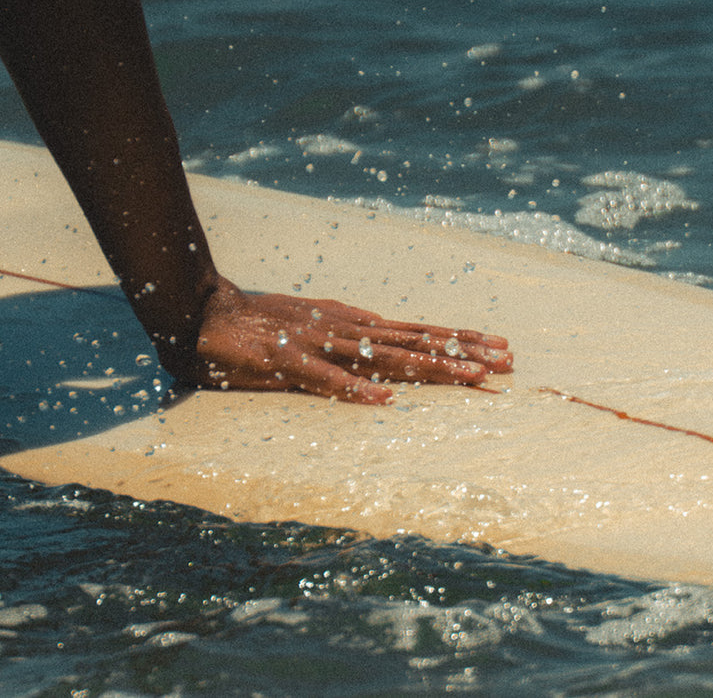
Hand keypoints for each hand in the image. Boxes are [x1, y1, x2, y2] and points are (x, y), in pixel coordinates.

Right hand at [183, 279, 511, 402]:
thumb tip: (392, 363)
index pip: (420, 334)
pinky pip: (326, 380)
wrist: (204, 313)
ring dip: (430, 368)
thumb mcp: (320, 331)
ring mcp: (321, 344)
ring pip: (386, 358)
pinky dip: (356, 389)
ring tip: (470, 377)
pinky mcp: (288, 362)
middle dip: (464, 353)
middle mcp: (348, 330)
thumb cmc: (264, 328)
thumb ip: (354, 345)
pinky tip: (385, 400)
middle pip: (417, 343)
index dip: (461, 341)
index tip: (501, 349)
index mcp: (357, 325)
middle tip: (508, 362)